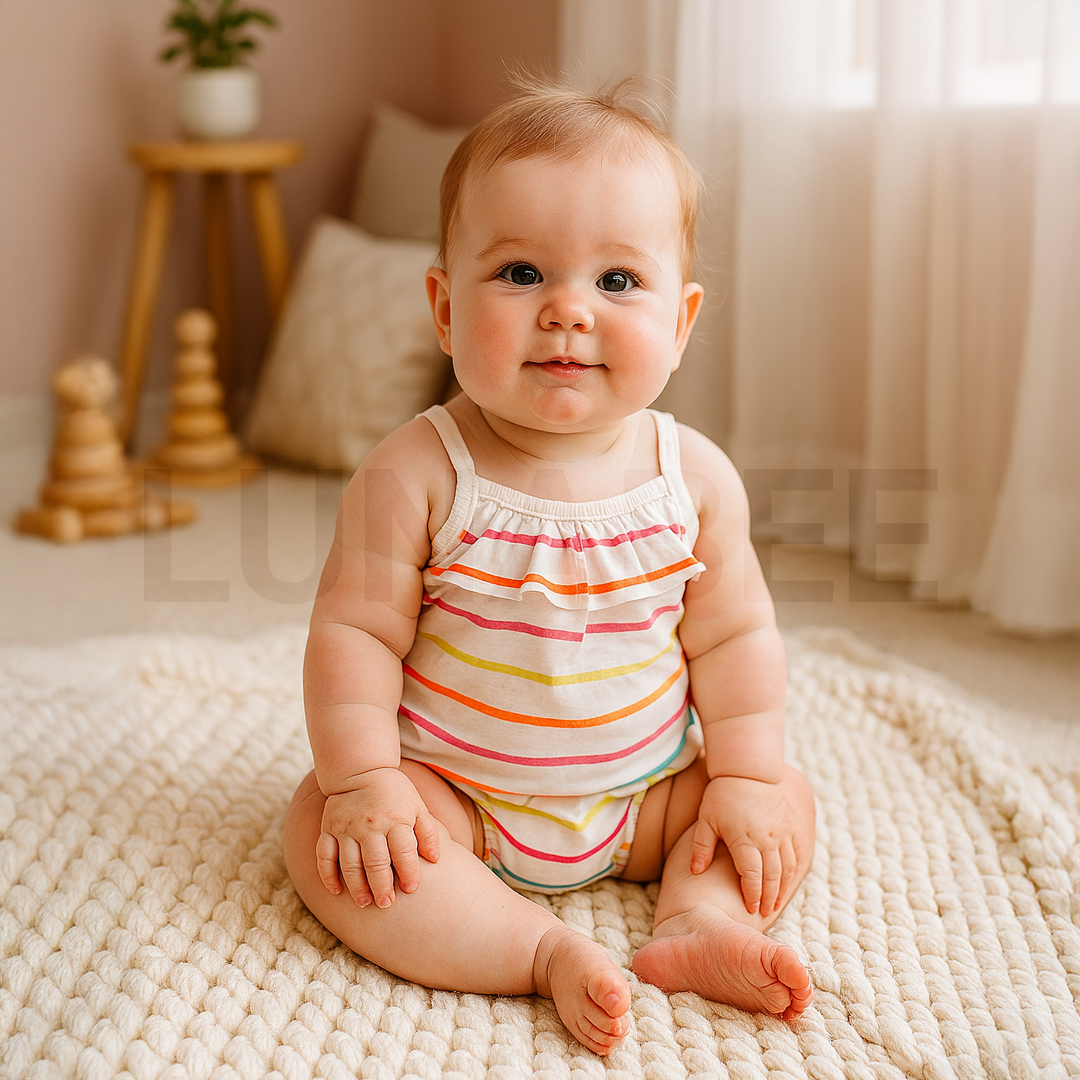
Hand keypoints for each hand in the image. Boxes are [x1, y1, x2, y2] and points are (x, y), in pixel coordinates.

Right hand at [316, 768, 439, 907]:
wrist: (361, 769)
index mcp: (394, 819)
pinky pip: (324, 855)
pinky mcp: (328, 828)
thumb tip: (435, 860)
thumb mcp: (417, 806)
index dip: (409, 873)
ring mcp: (346, 827)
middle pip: (376, 863)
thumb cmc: (395, 793)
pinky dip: (328, 875)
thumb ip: (428, 832)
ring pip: (350, 864)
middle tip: (387, 904)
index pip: (403, 852)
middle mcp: (369, 825)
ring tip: (365, 903)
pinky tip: (336, 891)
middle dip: (382, 887)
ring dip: (357, 887)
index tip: (411, 889)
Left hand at [690, 774, 802, 915]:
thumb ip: (702, 846)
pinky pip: (799, 853)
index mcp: (745, 839)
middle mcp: (767, 838)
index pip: (752, 876)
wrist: (749, 768)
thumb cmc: (723, 793)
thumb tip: (696, 871)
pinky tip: (790, 881)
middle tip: (765, 912)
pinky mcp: (793, 824)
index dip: (752, 895)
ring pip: (788, 868)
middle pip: (772, 876)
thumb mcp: (706, 819)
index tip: (750, 908)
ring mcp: (783, 831)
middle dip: (769, 897)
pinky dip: (796, 870)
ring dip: (784, 888)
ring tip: (777, 903)